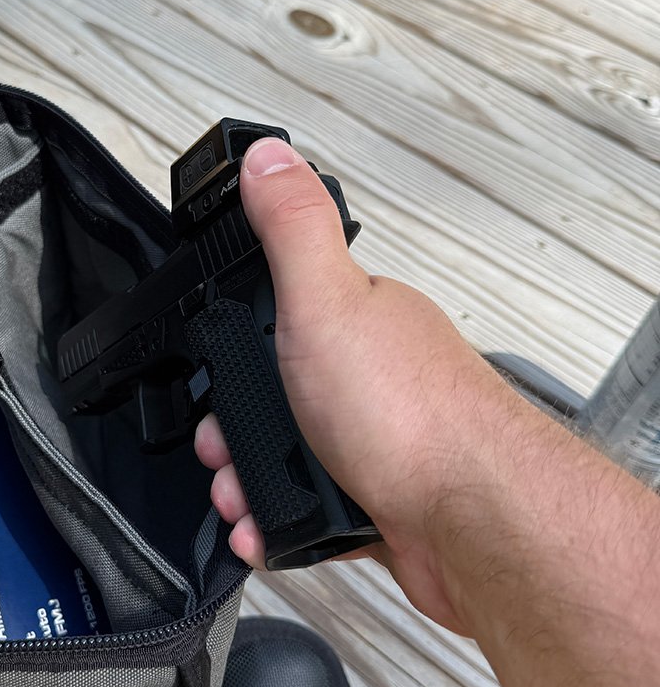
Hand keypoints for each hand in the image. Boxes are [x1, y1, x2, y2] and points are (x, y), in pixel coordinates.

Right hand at [194, 137, 544, 634]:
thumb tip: (269, 157)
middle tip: (223, 448)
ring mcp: (375, 440)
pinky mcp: (377, 500)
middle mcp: (369, 377)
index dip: (234, 351)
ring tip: (238, 498)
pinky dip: (278, 522)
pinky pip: (309, 508)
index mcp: (359, 318)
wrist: (471, 524)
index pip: (277, 319)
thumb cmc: (412, 413)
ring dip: (248, 483)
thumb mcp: (327, 301)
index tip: (216, 379)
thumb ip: (292, 229)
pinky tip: (264, 529)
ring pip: (286, 457)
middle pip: (273, 396)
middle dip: (234, 430)